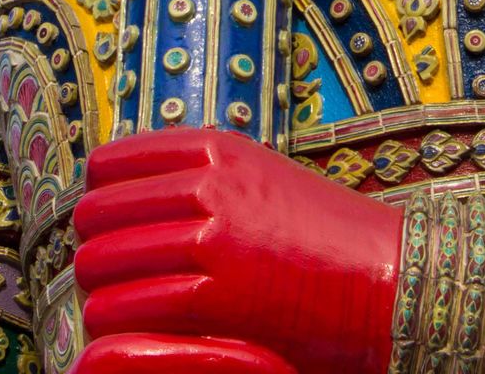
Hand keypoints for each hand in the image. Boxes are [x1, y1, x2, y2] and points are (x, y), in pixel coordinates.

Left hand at [73, 128, 404, 373]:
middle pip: (96, 216)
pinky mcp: (218, 294)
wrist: (388, 280)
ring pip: (101, 265)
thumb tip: (133, 196)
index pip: (108, 165)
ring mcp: (213, 236)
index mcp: (216, 149)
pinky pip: (127, 308)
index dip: (100, 200)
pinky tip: (134, 336)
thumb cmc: (325, 240)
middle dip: (96, 252)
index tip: (110, 229)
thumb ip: (203, 181)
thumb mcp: (263, 181)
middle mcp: (209, 184)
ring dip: (101, 294)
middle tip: (113, 280)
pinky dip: (118, 325)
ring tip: (123, 311)